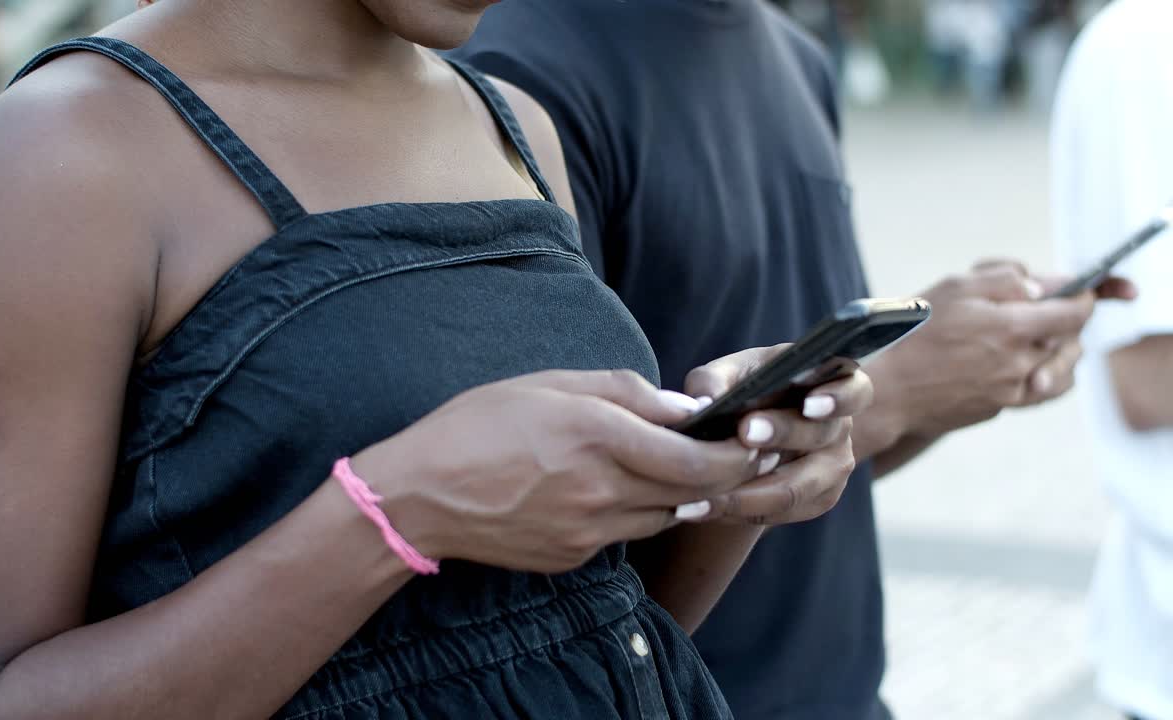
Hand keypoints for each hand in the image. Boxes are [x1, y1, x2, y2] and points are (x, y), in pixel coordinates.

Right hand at [352, 370, 757, 573]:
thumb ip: (623, 390)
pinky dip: (637, 510)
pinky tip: (621, 488)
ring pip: (665, 516)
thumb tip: (684, 407)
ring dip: (684, 494)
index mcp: (598, 436)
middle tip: (741, 453)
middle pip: (693, 492)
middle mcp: (602, 489)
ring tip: (682, 467)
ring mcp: (589, 530)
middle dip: (725, 474)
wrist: (419, 496)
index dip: (736, 454)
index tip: (752, 439)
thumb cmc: (477, 425)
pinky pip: (626, 534)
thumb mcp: (548, 382)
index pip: (697, 458)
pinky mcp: (574, 555)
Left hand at [681, 346, 873, 524]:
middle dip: (781, 434)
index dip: (836, 398)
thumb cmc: (745, 390)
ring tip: (702, 496)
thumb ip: (714, 381)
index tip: (809, 404)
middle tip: (744, 432)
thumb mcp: (727, 376)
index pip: (853, 390)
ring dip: (747, 494)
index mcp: (831, 384)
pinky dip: (739, 511)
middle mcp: (840, 426)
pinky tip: (702, 508)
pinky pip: (780, 513)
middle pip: (819, 435)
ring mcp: (834, 467)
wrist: (749, 432)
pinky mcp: (819, 500)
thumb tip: (703, 404)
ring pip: (795, 488)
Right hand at [867, 261, 1132, 442]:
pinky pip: (1038, 390)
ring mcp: (1014, 390)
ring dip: (1059, 350)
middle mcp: (1022, 361)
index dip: (1088, 297)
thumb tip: (1044, 287)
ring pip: (1061, 369)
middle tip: (1050, 309)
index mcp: (1015, 326)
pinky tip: (1020, 364)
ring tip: (1039, 337)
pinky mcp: (1001, 407)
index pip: (1077, 311)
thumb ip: (1006, 279)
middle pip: (1072, 339)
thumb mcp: (955, 287)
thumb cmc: (915, 333)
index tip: (1083, 290)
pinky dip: (1040, 374)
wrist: (889, 392)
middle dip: (1068, 321)